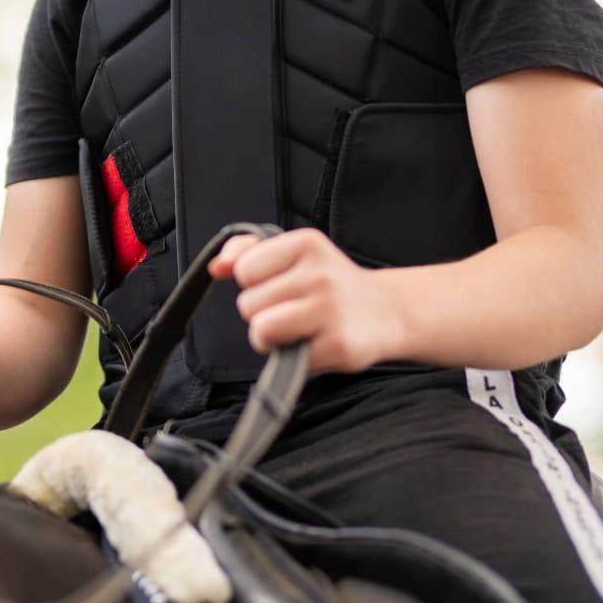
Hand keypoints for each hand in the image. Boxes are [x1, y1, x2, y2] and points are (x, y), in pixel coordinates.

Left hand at [209, 229, 395, 373]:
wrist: (386, 312)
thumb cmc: (328, 283)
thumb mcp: (293, 254)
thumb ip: (247, 251)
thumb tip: (217, 266)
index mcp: (306, 243)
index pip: (244, 269)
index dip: (255, 283)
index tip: (281, 283)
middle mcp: (320, 273)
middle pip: (248, 304)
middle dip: (264, 312)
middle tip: (295, 309)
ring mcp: (331, 310)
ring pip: (261, 330)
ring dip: (271, 338)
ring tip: (296, 329)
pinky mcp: (338, 345)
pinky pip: (285, 359)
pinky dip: (293, 358)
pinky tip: (315, 343)